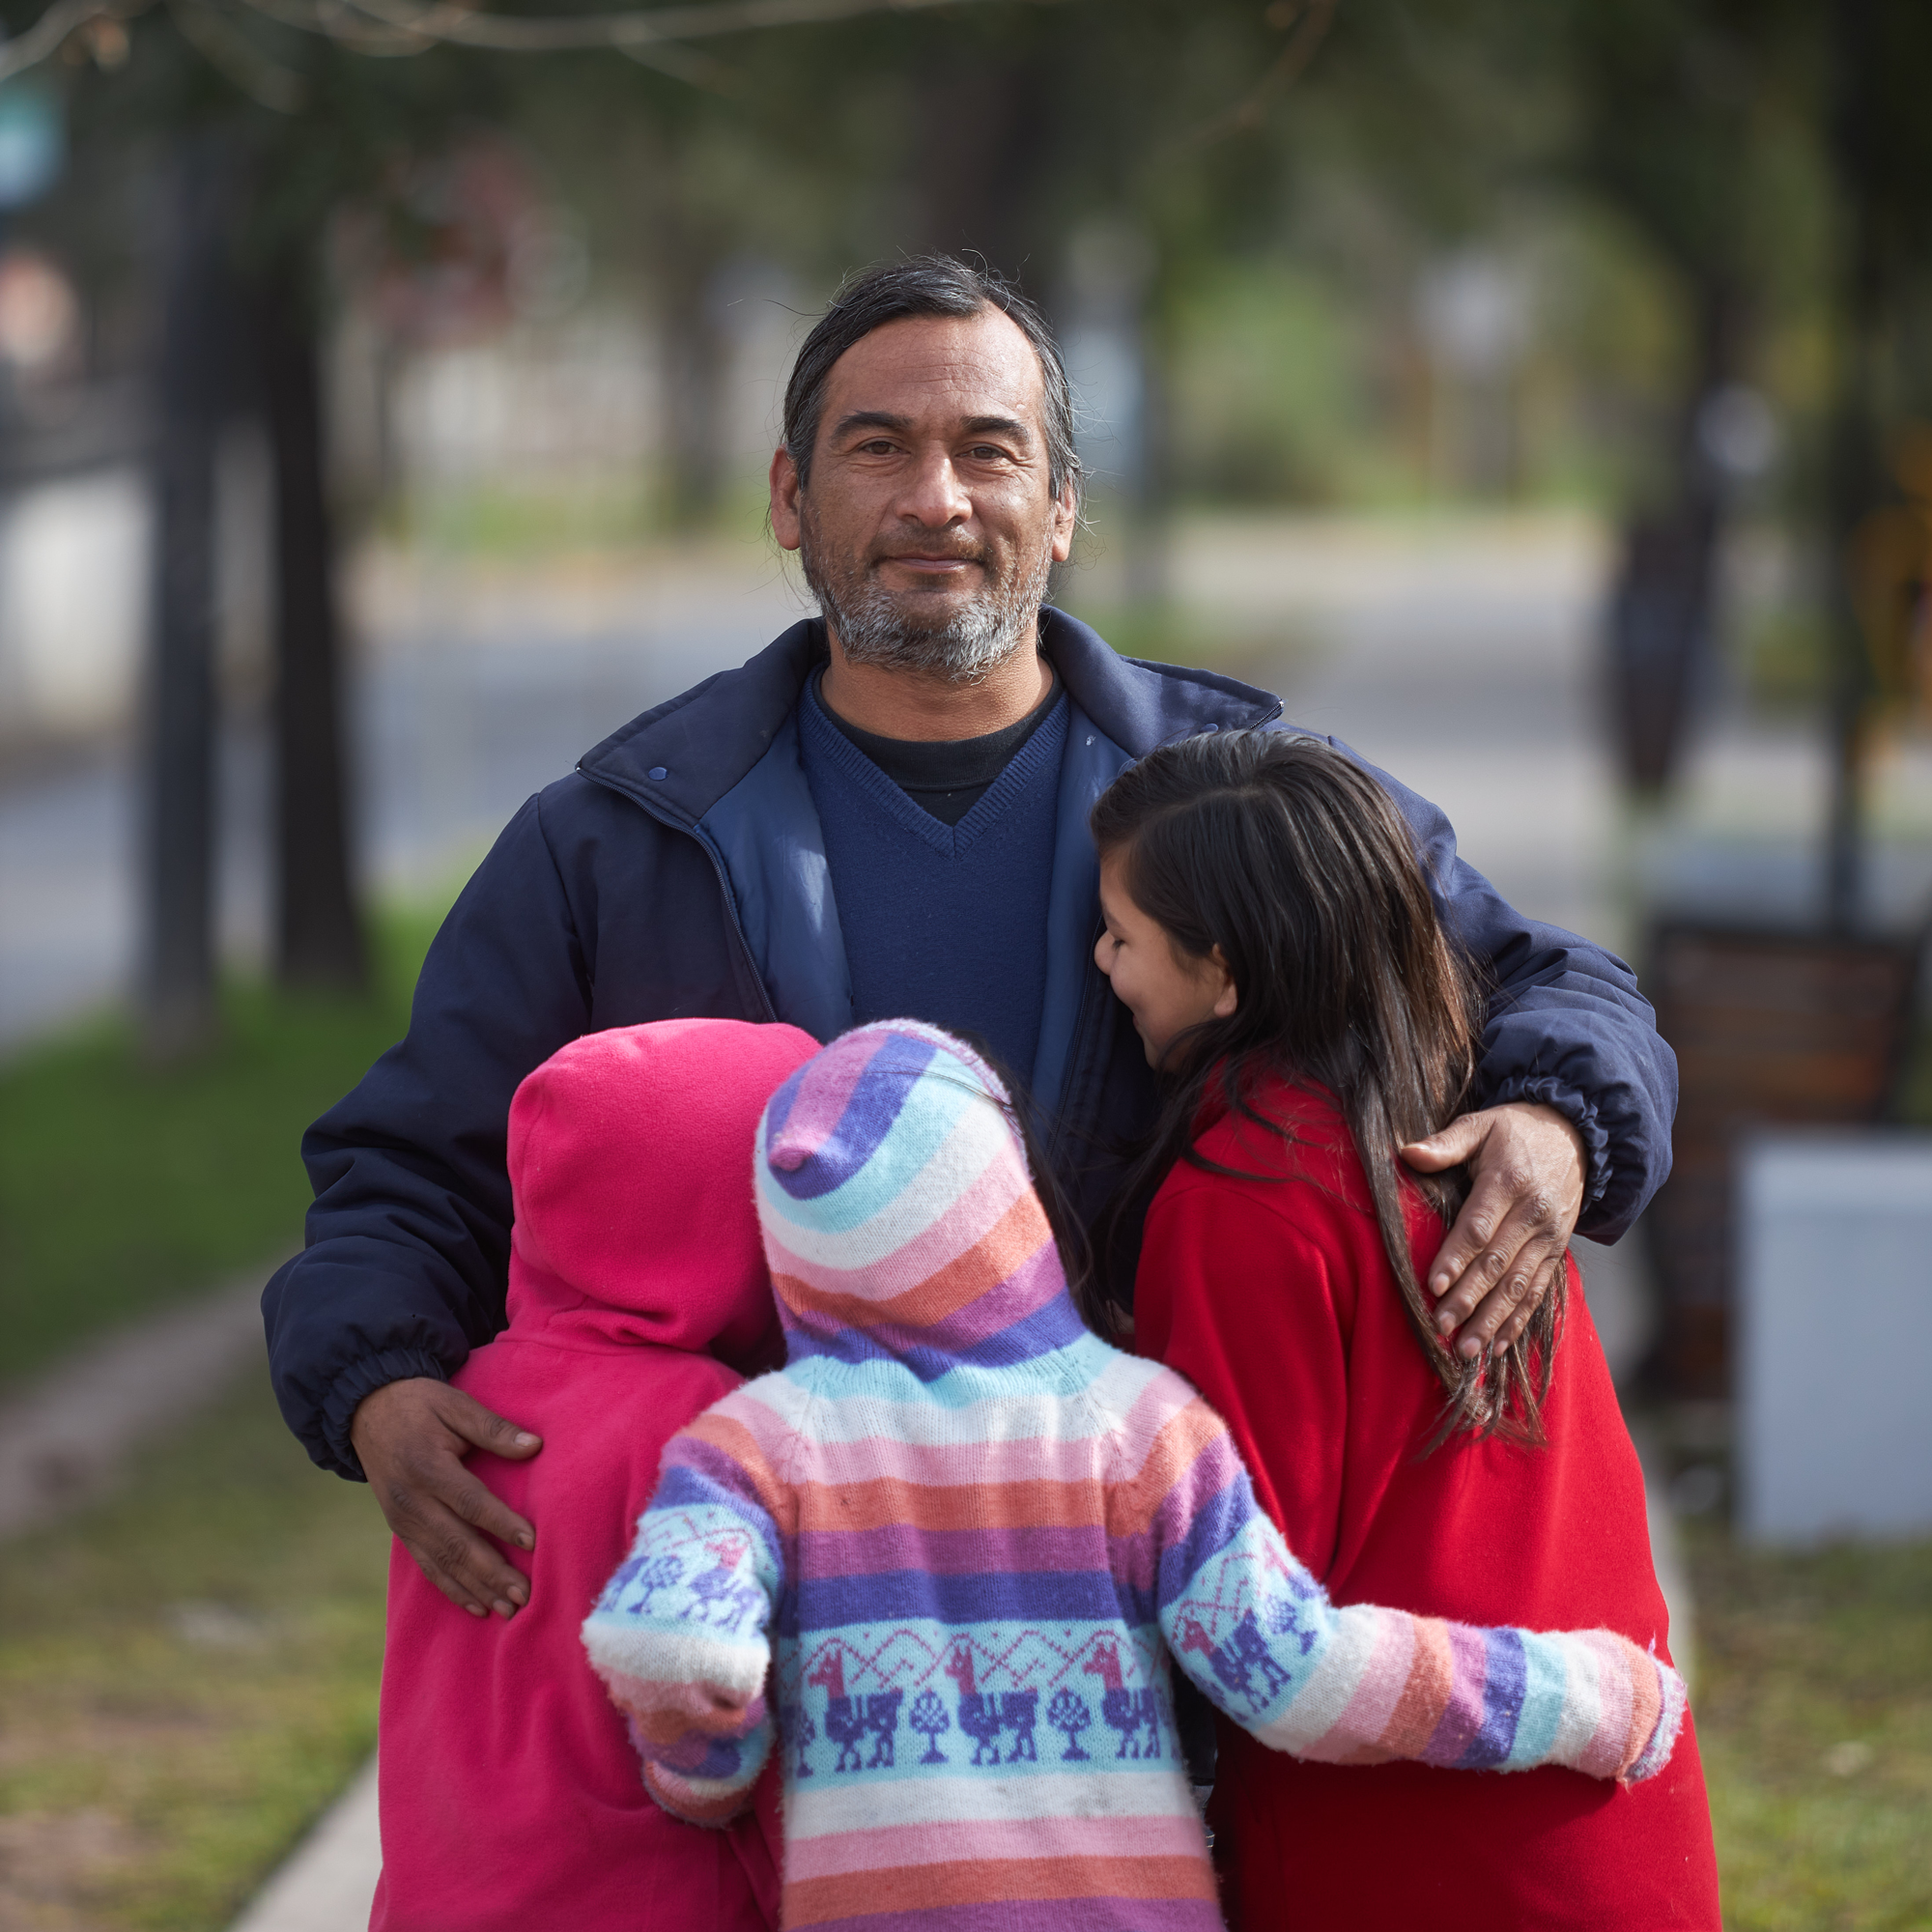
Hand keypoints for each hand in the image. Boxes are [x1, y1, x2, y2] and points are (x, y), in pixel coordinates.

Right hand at [350, 1378, 542, 1618]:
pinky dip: (451, 1588)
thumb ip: (493, 1427)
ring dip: (475, 1589)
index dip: (501, 1523)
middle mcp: (411, 1501)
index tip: (533, 1542)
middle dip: (491, 1573)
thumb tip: (533, 1446)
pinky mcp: (400, 1530)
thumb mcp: (456, 1404)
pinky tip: (476, 1606)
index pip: (470, 1502)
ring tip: (507, 1610)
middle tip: (524, 1595)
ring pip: (441, 1562)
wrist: (367, 1411)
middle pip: (456, 1543)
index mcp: (427, 1467)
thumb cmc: (421, 1404)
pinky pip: (427, 1565)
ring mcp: (402, 1520)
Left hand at [1400, 1102, 1584, 1360]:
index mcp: (1509, 1182)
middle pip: (1497, 1264)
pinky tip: (1497, 1345)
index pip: (1479, 1227)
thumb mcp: (1481, 1125)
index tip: (1433, 1285)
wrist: (1575, 1137)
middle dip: (1468, 1299)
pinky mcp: (1556, 1251)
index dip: (1456, 1258)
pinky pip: (1536, 1291)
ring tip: (1466, 1349)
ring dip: (1491, 1320)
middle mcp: (1533, 1214)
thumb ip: (1446, 1143)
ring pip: (1518, 1286)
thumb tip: (1407, 1152)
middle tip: (1441, 1327)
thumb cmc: (1515, 1131)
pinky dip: (1517, 1321)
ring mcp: (1548, 1237)